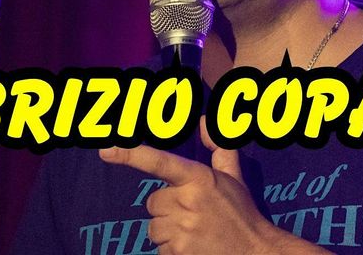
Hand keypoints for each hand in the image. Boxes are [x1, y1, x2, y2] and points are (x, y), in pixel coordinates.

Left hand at [99, 117, 328, 253]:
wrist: (256, 253)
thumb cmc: (242, 214)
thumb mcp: (233, 178)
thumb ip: (219, 149)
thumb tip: (205, 122)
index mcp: (199, 178)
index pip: (159, 162)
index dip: (131, 155)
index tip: (106, 150)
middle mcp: (188, 202)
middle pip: (153, 202)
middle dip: (167, 209)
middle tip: (193, 215)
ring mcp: (182, 230)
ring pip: (153, 228)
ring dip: (168, 232)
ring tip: (194, 233)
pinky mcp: (179, 253)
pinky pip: (160, 250)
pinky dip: (173, 251)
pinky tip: (193, 248)